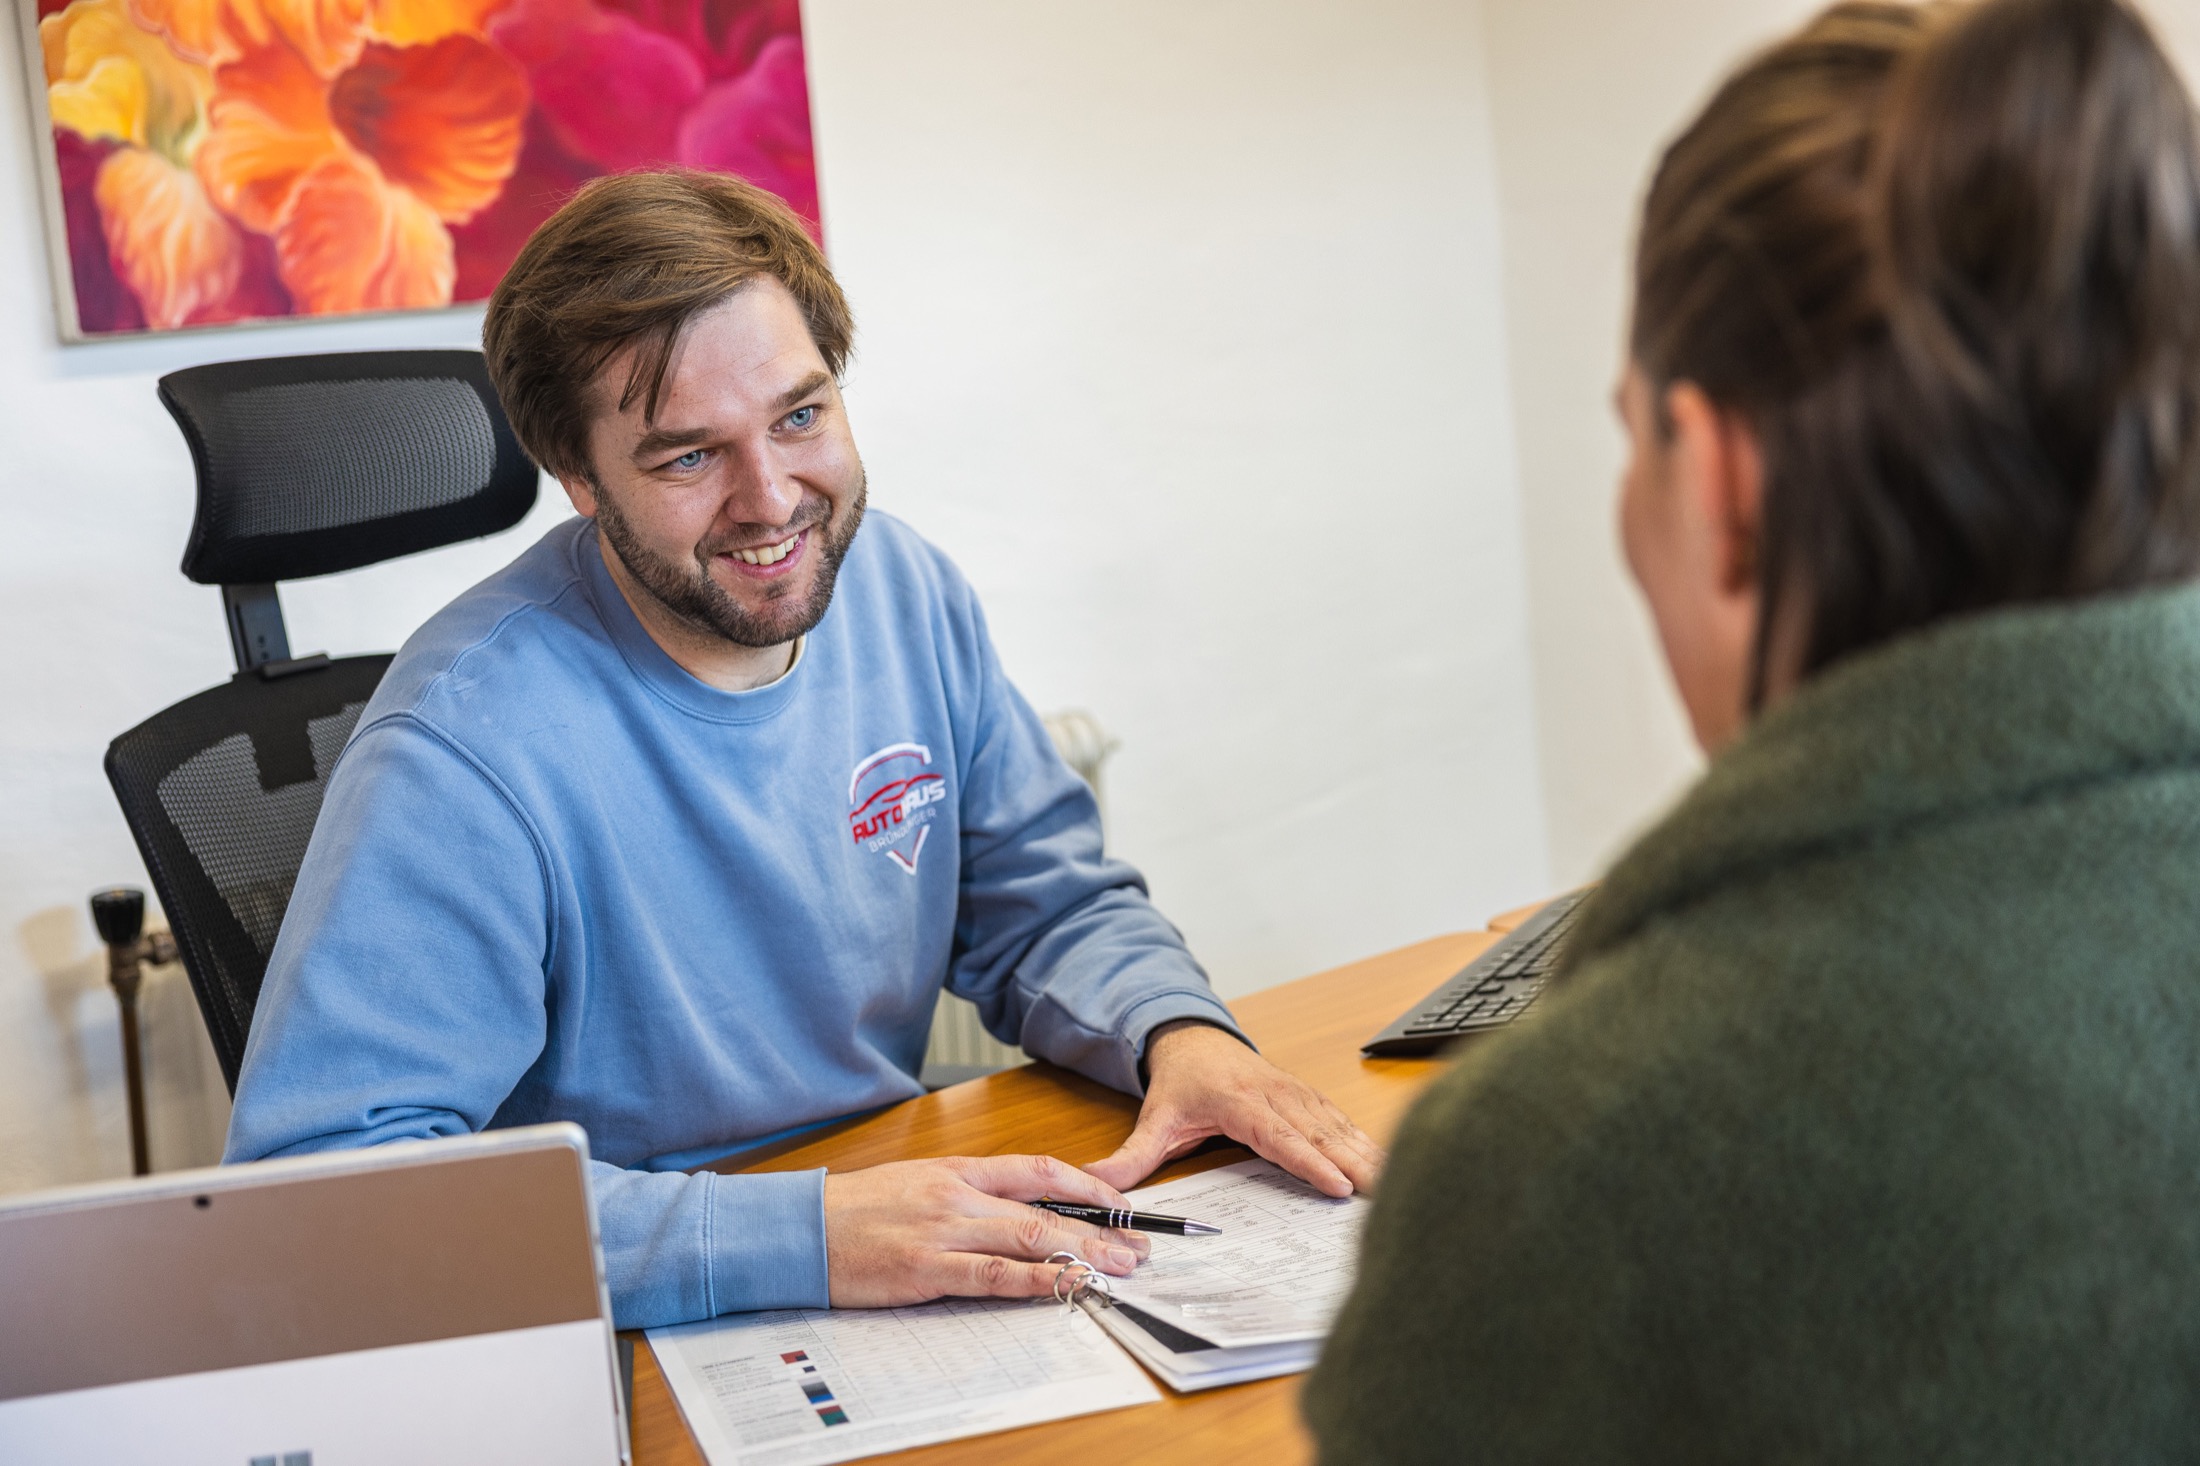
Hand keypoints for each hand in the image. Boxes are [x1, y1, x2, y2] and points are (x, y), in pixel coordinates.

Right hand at [823, 1154, 1152, 1307]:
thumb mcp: (917, 1184)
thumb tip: (1019, 1211)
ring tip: (1118, 1270)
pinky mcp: (927, 1269)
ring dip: (1082, 1255)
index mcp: (958, 1170)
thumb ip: (967, 1194)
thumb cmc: (856, 1210)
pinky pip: (993, 1276)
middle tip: (1139, 1247)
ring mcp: (944, 1231)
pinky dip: (1035, 1282)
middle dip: (1101, 1229)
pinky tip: (1065, 1287)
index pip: (1038, 1169)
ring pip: (1029, 1238)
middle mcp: (958, 1194)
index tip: (1122, 1203)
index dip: (1088, 1184)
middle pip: (1046, 1207)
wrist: (799, 1227)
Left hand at [1086, 1021, 1384, 1197]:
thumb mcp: (1156, 1120)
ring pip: (1338, 1126)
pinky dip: (1368, 1143)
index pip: (1281, 1137)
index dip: (1311, 1162)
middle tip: (1389, 1195)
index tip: (1338, 1186)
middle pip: (1320, 1134)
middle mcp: (1276, 1096)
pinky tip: (1391, 1165)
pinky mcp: (1310, 1099)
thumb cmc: (1182, 1084)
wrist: (1197, 1040)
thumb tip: (1098, 1184)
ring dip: (1370, 1155)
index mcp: (1241, 1103)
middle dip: (1356, 1165)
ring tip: (1402, 1185)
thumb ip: (1132, 1156)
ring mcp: (1297, 1095)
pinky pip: (1342, 1121)